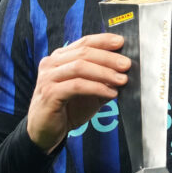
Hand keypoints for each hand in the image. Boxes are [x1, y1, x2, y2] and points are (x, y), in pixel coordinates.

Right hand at [26, 33, 130, 152]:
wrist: (46, 132)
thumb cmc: (67, 109)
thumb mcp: (89, 91)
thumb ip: (102, 80)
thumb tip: (123, 71)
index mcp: (60, 58)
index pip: (84, 42)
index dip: (103, 40)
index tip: (121, 42)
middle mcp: (51, 63)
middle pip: (84, 53)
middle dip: (108, 58)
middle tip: (126, 65)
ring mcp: (48, 77)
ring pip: (80, 67)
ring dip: (104, 73)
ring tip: (121, 80)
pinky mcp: (50, 93)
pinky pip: (77, 86)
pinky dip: (97, 88)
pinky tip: (110, 93)